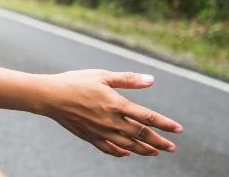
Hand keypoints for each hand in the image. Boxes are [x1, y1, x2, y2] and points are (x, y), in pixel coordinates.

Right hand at [31, 69, 183, 156]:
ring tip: (155, 152)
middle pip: (140, 135)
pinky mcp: (90, 137)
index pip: (147, 117)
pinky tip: (127, 153)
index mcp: (116, 104)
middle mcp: (111, 121)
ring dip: (143, 150)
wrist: (49, 96)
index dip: (164, 124)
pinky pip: (109, 149)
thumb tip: (151, 80)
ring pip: (127, 145)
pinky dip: (120, 152)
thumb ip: (128, 80)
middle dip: (158, 142)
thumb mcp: (102, 76)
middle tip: (171, 147)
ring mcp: (100, 131)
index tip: (178, 130)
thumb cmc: (75, 82)